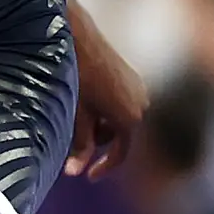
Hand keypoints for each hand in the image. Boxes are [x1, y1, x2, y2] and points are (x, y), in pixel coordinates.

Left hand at [66, 6, 148, 178]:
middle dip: (96, 141)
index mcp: (130, 118)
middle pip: (118, 136)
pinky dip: (104, 109)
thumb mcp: (75, 115)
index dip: (103, 167)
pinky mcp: (133, 78)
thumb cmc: (74, 77)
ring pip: (118, 120)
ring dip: (99, 124)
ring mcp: (140, 89)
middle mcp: (142, 104)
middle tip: (71, 136)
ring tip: (75, 112)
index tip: (87, 176)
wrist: (77, 37)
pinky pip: (120, 103)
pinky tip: (84, 98)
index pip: (120, 154)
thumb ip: (79, 144)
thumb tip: (74, 172)